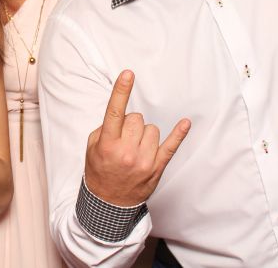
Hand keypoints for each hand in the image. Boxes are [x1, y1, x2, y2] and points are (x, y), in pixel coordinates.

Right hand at [84, 70, 189, 206]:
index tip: (128, 74)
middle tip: (123, 139)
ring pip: (151, 129)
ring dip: (143, 134)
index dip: (121, 91)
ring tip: (135, 148)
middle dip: (130, 124)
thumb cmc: (99, 171)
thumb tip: (122, 116)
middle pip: (136, 118)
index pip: (115, 112)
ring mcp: (144, 160)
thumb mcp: (92, 148)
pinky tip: (186, 123)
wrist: (108, 204)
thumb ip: (105, 129)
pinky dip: (179, 134)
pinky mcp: (157, 168)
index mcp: (108, 144)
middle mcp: (126, 152)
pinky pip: (171, 146)